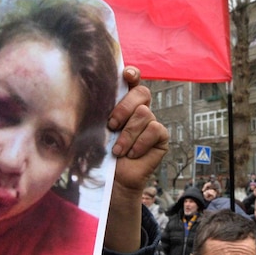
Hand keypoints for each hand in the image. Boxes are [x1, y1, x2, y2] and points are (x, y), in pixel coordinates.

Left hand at [108, 66, 168, 193]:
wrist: (115, 180)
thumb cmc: (102, 154)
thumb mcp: (98, 129)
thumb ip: (101, 111)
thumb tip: (94, 96)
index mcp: (124, 103)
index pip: (133, 81)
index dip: (132, 74)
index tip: (125, 75)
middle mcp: (140, 109)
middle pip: (141, 92)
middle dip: (124, 108)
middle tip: (111, 125)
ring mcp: (152, 122)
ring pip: (144, 113)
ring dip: (128, 133)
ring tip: (118, 150)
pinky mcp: (161, 136)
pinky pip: (154, 130)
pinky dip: (140, 143)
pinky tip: (132, 154)